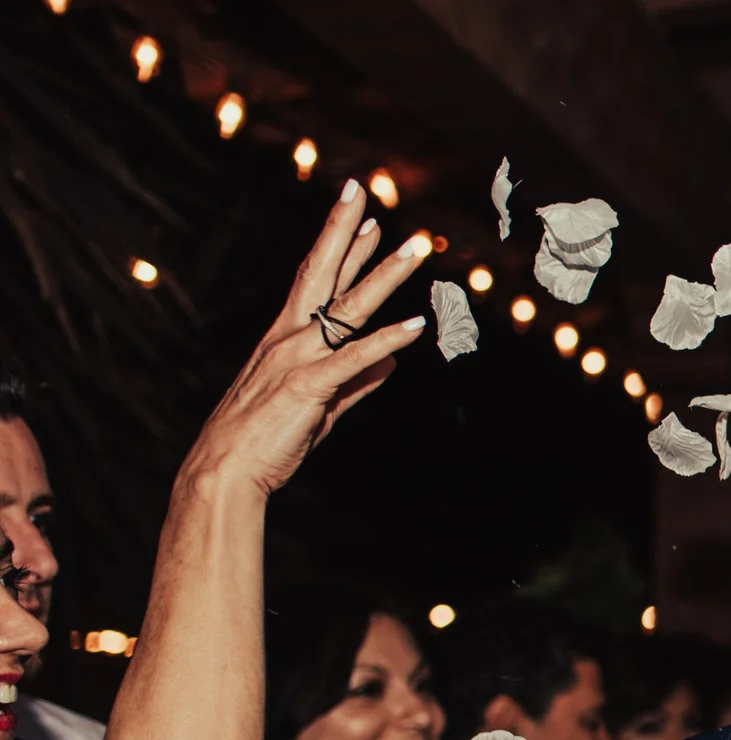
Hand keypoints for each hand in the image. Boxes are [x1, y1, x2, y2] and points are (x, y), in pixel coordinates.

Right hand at [177, 179, 428, 499]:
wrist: (227, 470)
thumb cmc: (268, 438)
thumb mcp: (322, 405)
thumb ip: (358, 382)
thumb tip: (391, 366)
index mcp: (286, 336)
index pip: (318, 278)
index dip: (343, 245)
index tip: (366, 216)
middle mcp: (289, 336)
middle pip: (323, 271)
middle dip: (347, 230)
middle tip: (365, 191)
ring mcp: (297, 358)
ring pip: (348, 306)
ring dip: (386, 275)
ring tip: (416, 247)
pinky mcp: (309, 387)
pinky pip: (354, 359)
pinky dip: (386, 342)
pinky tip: (415, 326)